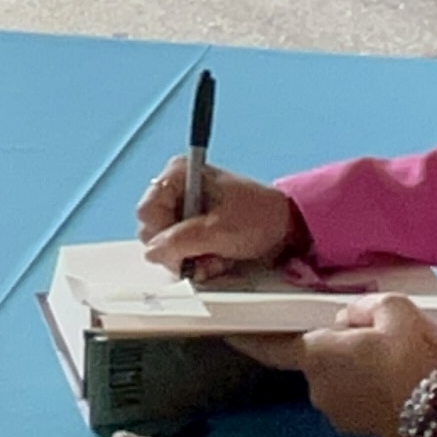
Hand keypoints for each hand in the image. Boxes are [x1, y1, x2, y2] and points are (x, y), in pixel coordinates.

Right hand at [136, 158, 305, 282]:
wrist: (288, 228)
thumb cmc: (259, 217)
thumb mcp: (218, 231)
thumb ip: (180, 242)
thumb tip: (152, 252)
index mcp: (179, 174)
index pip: (147, 211)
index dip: (163, 233)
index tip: (186, 244)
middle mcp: (177, 189)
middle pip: (153, 231)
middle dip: (179, 250)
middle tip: (205, 253)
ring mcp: (184, 210)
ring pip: (166, 246)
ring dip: (191, 259)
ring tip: (217, 257)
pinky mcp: (193, 228)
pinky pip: (180, 252)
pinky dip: (198, 261)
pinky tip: (218, 259)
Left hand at [237, 295, 436, 436]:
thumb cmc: (411, 357)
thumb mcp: (393, 309)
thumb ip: (363, 307)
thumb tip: (350, 319)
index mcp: (316, 355)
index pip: (272, 346)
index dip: (250, 338)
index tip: (227, 333)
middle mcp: (316, 387)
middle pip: (317, 357)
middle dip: (336, 346)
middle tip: (374, 335)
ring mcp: (334, 411)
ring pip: (337, 378)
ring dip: (354, 367)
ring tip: (393, 359)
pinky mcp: (355, 427)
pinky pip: (353, 396)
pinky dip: (366, 387)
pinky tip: (396, 381)